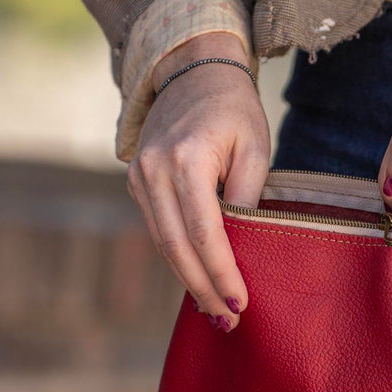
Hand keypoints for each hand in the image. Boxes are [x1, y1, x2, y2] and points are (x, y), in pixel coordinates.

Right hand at [126, 31, 269, 329]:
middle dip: (203, 288)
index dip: (222, 272)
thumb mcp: (255, 147)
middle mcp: (153, 171)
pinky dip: (179, 257)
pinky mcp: (137, 183)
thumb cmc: (233, 109)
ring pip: (163, 243)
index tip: (242, 302)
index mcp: (185, 160)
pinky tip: (200, 279)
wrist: (193, 71)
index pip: (206, 232)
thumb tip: (242, 245)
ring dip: (189, 279)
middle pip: (177, 246)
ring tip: (216, 310)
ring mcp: (138, 178)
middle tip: (228, 319)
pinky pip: (158, 228)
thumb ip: (247, 196)